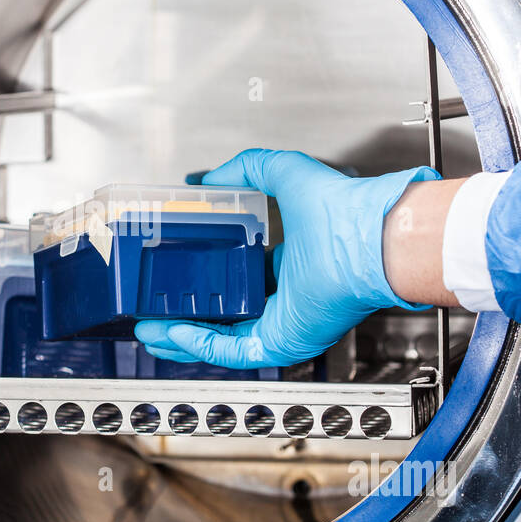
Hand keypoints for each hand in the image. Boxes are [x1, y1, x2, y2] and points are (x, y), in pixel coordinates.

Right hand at [134, 149, 438, 367]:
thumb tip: (209, 177)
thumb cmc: (346, 210)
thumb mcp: (284, 174)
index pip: (241, 282)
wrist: (370, 237)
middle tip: (153, 313)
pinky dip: (200, 345)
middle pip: (225, 317)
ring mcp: (284, 324)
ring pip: (223, 341)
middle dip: (184, 318)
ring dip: (183, 339)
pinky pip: (233, 352)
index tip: (176, 278)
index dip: (205, 281)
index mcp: (291, 266)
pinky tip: (174, 332)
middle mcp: (287, 299)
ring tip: (150, 330)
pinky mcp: (283, 342)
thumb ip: (247, 169)